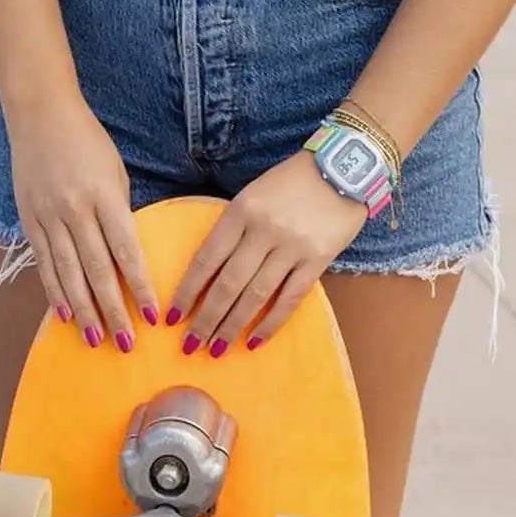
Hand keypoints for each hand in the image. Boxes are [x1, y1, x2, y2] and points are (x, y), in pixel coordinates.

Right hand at [8, 95, 159, 348]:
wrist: (41, 115)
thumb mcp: (115, 172)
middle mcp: (75, 209)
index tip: (152, 315)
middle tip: (126, 343)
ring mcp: (48, 216)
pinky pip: (43, 262)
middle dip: (113, 309)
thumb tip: (126, 255)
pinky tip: (63, 313)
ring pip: (68, 272)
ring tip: (95, 338)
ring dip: (83, 309)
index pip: (126, 250)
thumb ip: (118, 213)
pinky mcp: (29, 219)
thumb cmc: (88, 142)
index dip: (139, 285)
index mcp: (104, 195)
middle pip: (97, 269)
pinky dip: (54, 290)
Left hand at [168, 152, 366, 355]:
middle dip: (205, 319)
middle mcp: (263, 229)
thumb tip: (210, 271)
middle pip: (227, 283)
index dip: (187, 291)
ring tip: (216, 349)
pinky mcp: (317, 259)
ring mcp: (292, 246)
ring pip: (255, 295)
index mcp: (240, 210)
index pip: (207, 259)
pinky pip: (290, 298)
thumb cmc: (292, 180)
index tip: (172, 317)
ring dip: (232, 326)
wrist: (343, 167)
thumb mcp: (253, 193)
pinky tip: (255, 341)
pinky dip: (271, 323)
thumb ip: (233, 227)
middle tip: (189, 345)